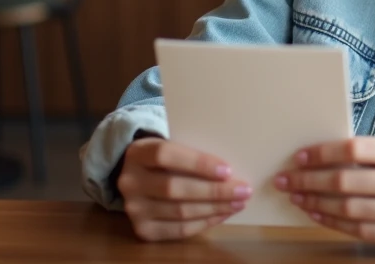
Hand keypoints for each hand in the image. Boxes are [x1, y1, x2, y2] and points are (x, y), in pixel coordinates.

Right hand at [117, 137, 251, 240]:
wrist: (137, 176)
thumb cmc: (165, 157)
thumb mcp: (172, 143)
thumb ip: (193, 150)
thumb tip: (231, 170)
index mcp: (137, 153)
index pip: (166, 155)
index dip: (198, 163)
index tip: (228, 170)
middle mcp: (130, 182)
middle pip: (174, 188)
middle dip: (214, 191)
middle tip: (243, 190)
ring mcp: (133, 209)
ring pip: (179, 212)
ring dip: (214, 209)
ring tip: (239, 203)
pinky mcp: (142, 230)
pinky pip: (178, 230)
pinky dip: (205, 223)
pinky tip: (222, 214)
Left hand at [274, 137, 374, 255]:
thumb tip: (329, 155)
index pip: (356, 150)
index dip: (322, 153)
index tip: (300, 156)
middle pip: (347, 182)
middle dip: (309, 181)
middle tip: (286, 179)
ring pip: (351, 211)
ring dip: (317, 205)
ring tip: (298, 198)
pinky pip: (364, 233)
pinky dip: (336, 224)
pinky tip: (321, 216)